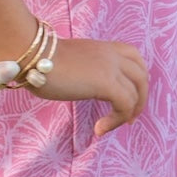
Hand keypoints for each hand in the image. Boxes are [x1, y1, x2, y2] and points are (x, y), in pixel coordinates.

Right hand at [28, 37, 148, 135]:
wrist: (34, 56)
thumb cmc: (42, 62)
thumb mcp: (73, 62)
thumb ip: (86, 70)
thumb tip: (84, 86)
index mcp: (105, 48)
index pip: (135, 59)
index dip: (136, 80)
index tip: (127, 98)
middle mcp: (113, 55)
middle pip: (142, 76)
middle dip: (140, 99)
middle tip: (128, 118)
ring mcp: (111, 67)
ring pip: (136, 93)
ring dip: (127, 114)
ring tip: (110, 126)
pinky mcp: (106, 82)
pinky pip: (124, 104)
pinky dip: (116, 120)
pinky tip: (99, 129)